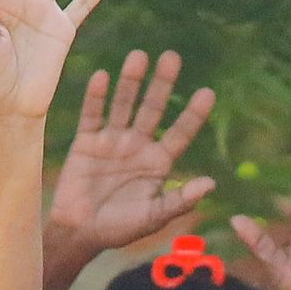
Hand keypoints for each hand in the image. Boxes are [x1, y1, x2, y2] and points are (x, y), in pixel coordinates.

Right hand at [47, 50, 217, 264]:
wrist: (79, 233)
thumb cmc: (119, 228)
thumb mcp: (153, 217)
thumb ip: (180, 201)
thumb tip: (211, 184)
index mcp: (158, 162)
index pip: (180, 133)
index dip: (193, 114)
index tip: (207, 93)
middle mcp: (137, 145)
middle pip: (153, 109)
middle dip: (162, 84)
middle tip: (172, 58)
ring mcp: (112, 141)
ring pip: (123, 105)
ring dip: (130, 82)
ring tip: (139, 57)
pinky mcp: (87, 142)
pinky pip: (93, 115)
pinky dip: (96, 97)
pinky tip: (103, 77)